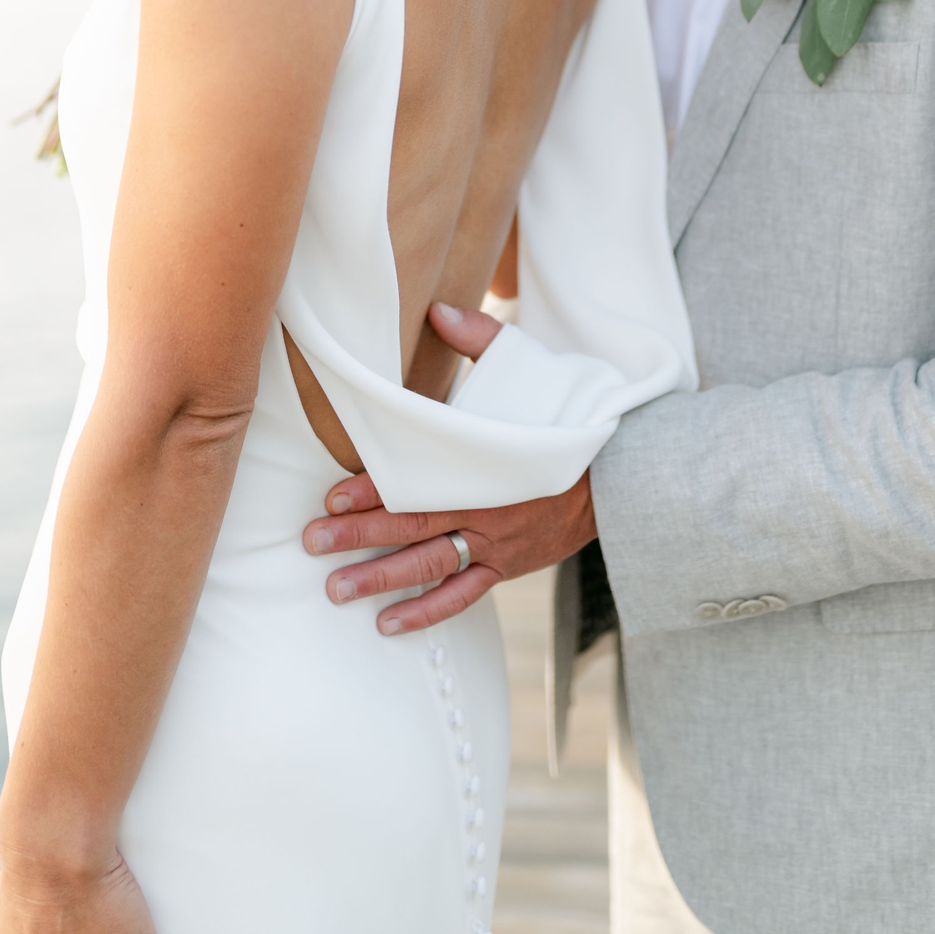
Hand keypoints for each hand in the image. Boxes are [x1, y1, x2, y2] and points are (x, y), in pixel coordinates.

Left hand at [301, 301, 598, 632]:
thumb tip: (439, 310)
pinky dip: (426, 612)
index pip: (417, 479)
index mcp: (482, 463)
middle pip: (412, 525)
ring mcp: (494, 543)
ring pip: (429, 566)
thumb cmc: (568, 419)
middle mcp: (484, 509)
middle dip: (358, 536)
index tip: (331, 498)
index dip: (372, 489)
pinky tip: (388, 623)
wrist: (622, 473)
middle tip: (312, 544)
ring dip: (380, 578)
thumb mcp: (531, 369)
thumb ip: (481, 339)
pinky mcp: (506, 566)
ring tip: (335, 590)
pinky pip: (462, 595)